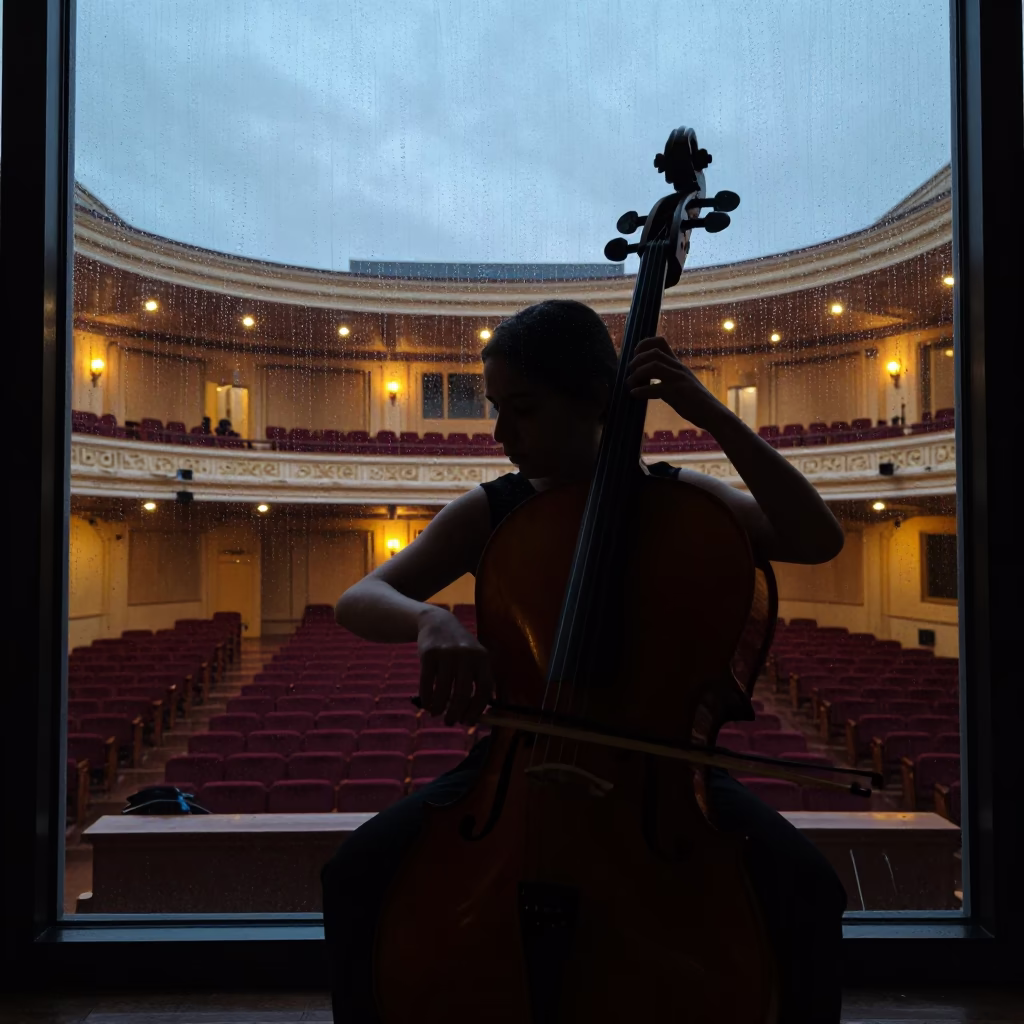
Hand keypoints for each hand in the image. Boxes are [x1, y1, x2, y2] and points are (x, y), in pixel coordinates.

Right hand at [417, 606, 493, 725]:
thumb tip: (473, 717)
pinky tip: (427, 704)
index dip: (477, 709)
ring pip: (443, 691)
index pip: (485, 689)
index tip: (469, 722)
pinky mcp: (429, 654)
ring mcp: (447, 654)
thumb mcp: (473, 658)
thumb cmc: (459, 649)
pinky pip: (427, 683)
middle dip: (456, 713)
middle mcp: (467, 655)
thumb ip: (477, 681)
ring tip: (437, 713)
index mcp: (482, 658)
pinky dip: (427, 698)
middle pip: (463, 693)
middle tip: (450, 722)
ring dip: (439, 707)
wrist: (437, 622)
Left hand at [626, 335, 728, 430]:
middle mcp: (678, 368)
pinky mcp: (678, 393)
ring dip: (637, 374)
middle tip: (632, 376)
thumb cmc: (694, 402)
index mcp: (677, 364)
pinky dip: (641, 391)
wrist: (712, 413)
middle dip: (636, 362)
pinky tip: (635, 394)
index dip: (643, 345)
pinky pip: (656, 388)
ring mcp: (678, 379)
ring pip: (653, 366)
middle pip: (653, 353)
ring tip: (630, 385)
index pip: (660, 342)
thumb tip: (645, 379)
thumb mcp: (679, 384)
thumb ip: (665, 378)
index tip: (635, 356)